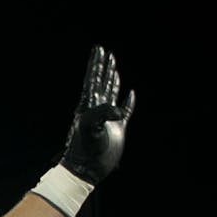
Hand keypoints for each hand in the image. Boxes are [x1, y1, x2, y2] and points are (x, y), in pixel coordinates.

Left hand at [59, 45, 133, 184]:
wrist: (88, 168)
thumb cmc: (86, 148)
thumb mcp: (91, 127)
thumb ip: (103, 114)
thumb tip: (119, 110)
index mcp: (89, 105)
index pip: (93, 78)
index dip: (96, 63)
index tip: (98, 49)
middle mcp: (97, 109)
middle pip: (102, 81)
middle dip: (104, 66)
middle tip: (105, 52)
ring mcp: (108, 118)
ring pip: (111, 92)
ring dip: (113, 78)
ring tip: (114, 66)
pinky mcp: (118, 128)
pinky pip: (126, 111)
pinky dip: (129, 102)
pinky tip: (130, 94)